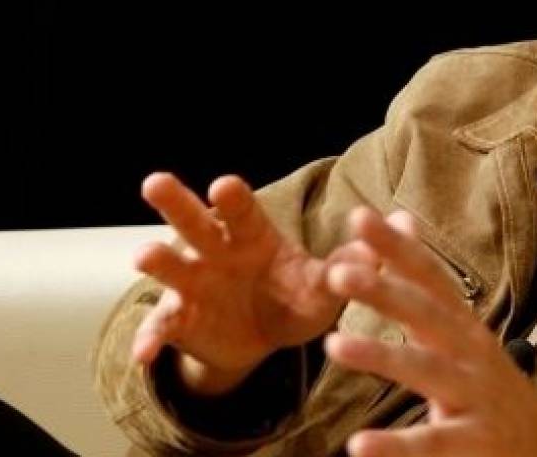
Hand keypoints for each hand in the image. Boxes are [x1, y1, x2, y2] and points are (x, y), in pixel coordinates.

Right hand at [131, 172, 372, 394]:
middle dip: (175, 202)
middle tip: (155, 182)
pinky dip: (149, 339)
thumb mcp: (322, 286)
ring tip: (144, 255)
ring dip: (157, 259)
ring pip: (170, 266)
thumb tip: (394, 238)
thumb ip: (349, 265)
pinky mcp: (179, 320)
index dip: (231, 198)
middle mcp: (216, 251)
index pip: (241, 210)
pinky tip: (142, 354)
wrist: (262, 339)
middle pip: (193, 221)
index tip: (223, 185)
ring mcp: (193, 284)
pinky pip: (161, 327)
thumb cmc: (293, 296)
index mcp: (251, 236)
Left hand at [323, 209, 536, 456]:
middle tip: (338, 272)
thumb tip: (401, 216)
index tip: (359, 217)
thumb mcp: (461, 327)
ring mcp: (474, 395)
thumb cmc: (487, 381)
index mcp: (462, 324)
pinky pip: (429, 442)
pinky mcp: (472, 442)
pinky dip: (395, 446)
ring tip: (335, 345)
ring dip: (380, 356)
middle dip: (384, 290)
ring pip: (425, 370)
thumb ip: (424, 279)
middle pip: (426, 314)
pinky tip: (358, 444)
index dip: (396, 247)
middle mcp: (470, 352)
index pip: (428, 276)